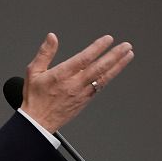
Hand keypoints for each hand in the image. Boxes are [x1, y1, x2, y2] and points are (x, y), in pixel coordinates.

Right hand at [19, 32, 134, 132]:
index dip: (97, 48)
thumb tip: (52, 38)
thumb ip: (44, 53)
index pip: (84, 59)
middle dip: (114, 55)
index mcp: (61, 75)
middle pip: (99, 68)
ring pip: (103, 77)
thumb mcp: (33, 72)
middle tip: (126, 46)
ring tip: (128, 55)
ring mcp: (82, 93)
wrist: (38, 122)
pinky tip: (115, 70)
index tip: (108, 39)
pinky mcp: (85, 100)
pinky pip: (100, 86)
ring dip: (118, 65)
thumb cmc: (35, 98)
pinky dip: (110, 76)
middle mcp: (74, 84)